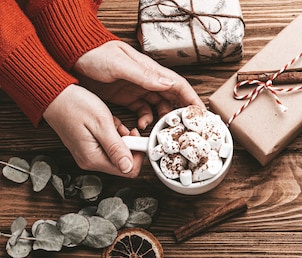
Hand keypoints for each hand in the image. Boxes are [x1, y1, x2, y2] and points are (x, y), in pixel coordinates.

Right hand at [43, 84, 143, 176]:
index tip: (139, 139)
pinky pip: (109, 146)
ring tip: (111, 124)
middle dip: (129, 144)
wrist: (54, 96)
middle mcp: (90, 161)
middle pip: (123, 162)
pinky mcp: (88, 147)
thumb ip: (116, 148)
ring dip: (121, 138)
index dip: (138, 155)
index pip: (128, 170)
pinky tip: (106, 124)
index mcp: (93, 159)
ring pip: (117, 152)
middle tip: (124, 128)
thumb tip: (128, 167)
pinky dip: (112, 134)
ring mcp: (88, 155)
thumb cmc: (74, 105)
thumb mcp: (101, 124)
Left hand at [73, 40, 204, 128]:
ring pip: (159, 107)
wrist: (72, 55)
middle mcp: (148, 81)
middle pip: (172, 99)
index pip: (178, 86)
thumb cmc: (96, 54)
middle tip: (186, 129)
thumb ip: (144, 76)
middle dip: (181, 114)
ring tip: (163, 131)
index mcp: (150, 71)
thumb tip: (167, 85)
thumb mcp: (120, 65)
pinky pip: (143, 112)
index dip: (191, 99)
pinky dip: (145, 120)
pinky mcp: (127, 98)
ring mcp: (138, 90)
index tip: (201, 114)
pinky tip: (141, 127)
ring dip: (162, 120)